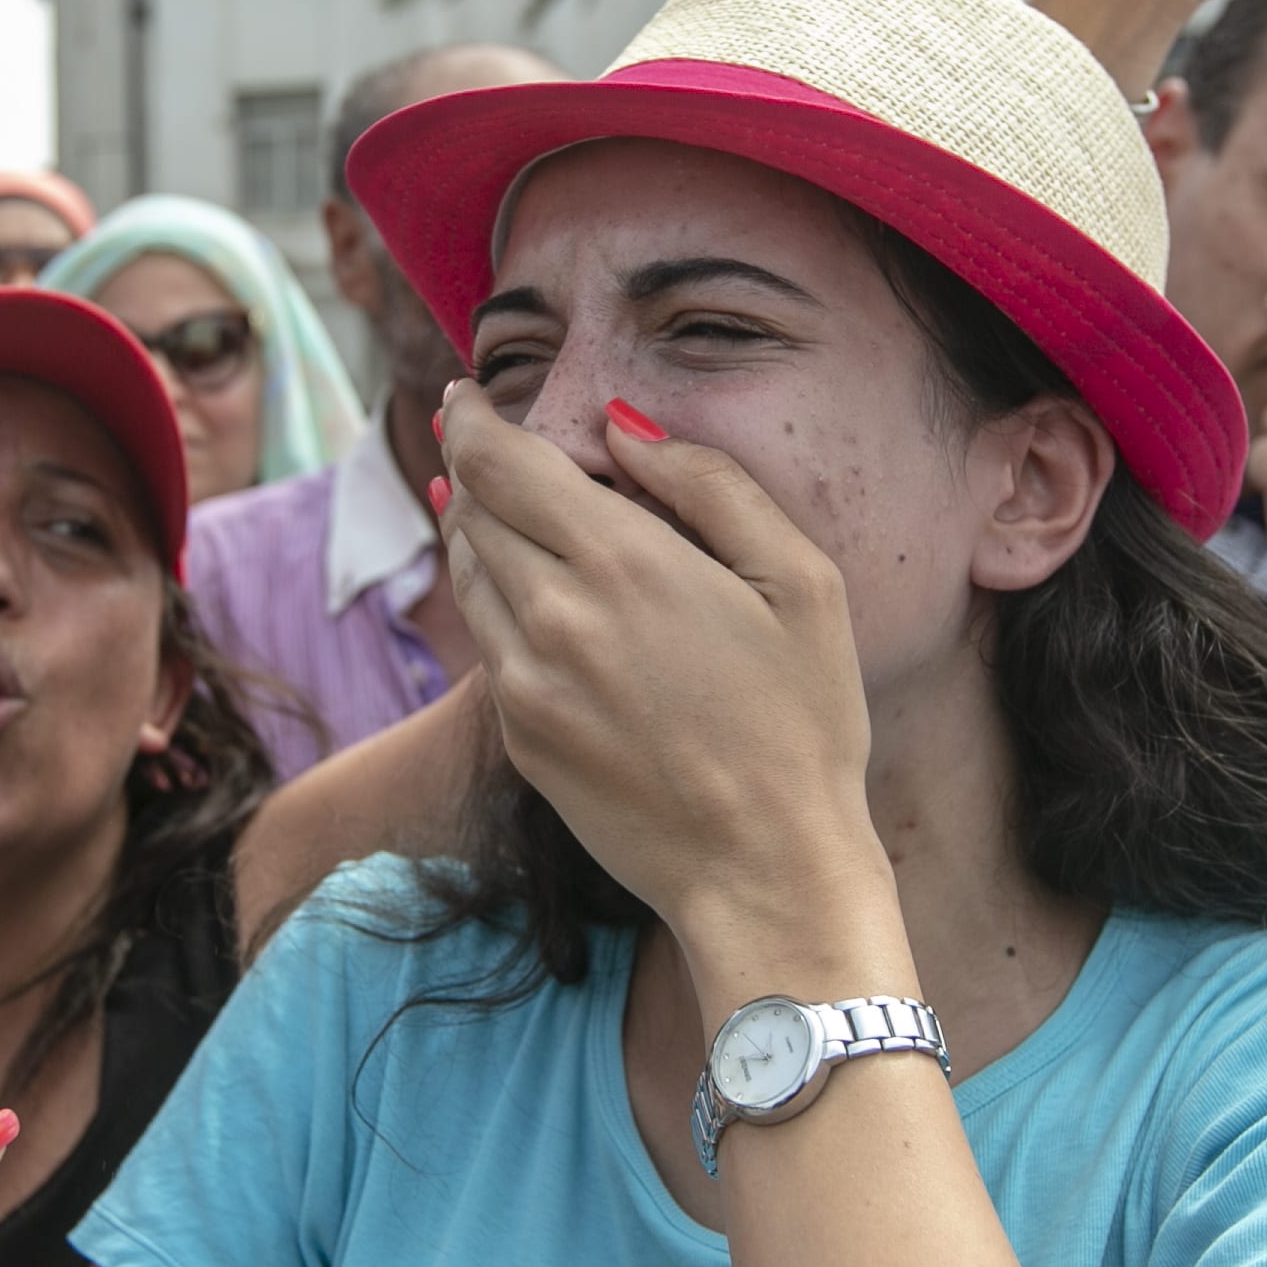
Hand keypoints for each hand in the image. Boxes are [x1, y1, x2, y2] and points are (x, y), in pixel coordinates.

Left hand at [433, 389, 893, 975]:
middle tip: (484, 442)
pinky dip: (497, 602)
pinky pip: (488, 643)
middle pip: (470, 511)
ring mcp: (524, 684)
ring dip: (475, 531)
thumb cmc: (804, 724)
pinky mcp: (520, 737)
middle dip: (471, 467)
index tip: (462, 396)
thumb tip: (623, 428)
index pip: (499, 461)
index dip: (470, 418)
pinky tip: (539, 600)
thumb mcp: (801, 584)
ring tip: (504, 509)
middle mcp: (550, 617)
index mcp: (621, 563)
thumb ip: (711, 485)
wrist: (765, 870)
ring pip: (467, 575)